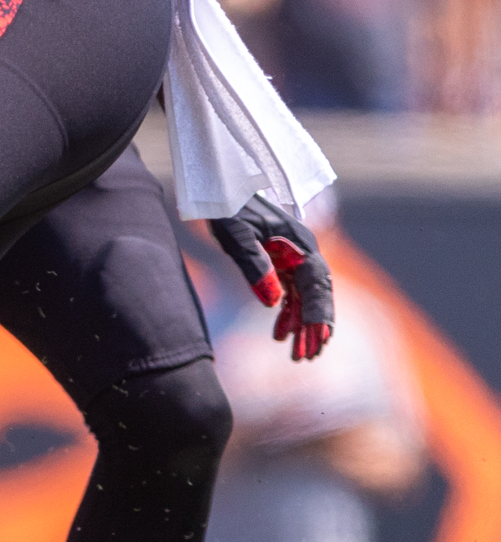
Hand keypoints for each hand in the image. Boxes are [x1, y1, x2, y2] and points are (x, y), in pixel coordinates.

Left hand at [210, 200, 334, 359]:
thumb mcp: (237, 235)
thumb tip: (272, 303)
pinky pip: (290, 292)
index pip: (316, 283)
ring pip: (304, 297)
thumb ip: (255, 266)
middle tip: (308, 356)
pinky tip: (280, 335)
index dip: (318, 312)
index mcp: (300, 243)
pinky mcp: (281, 262)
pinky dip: (287, 313)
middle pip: (316, 294)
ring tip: (298, 355)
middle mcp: (303, 252)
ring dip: (302, 325)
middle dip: (314, 326)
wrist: (222, 186)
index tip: (318, 338)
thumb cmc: (229, 205)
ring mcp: (294, 257)